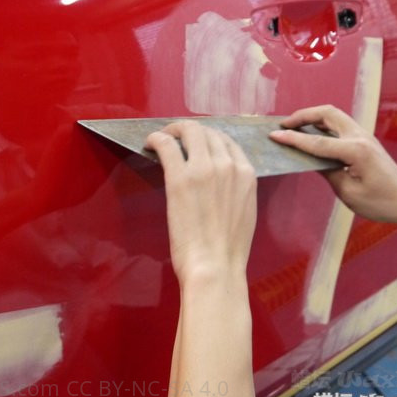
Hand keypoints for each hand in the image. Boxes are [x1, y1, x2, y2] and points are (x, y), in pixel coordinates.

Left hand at [145, 121, 256, 285]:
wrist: (215, 265)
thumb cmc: (227, 248)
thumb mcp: (244, 210)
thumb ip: (235, 188)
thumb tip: (219, 181)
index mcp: (246, 173)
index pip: (227, 141)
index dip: (208, 138)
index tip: (195, 144)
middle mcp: (228, 165)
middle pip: (207, 131)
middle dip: (189, 131)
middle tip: (174, 138)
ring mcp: (204, 168)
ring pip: (188, 131)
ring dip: (172, 130)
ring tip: (161, 138)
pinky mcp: (180, 177)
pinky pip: (166, 144)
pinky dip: (156, 138)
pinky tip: (150, 143)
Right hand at [269, 105, 396, 223]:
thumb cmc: (382, 202)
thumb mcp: (349, 192)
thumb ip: (327, 172)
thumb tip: (312, 159)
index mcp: (355, 150)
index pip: (316, 141)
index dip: (293, 138)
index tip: (274, 135)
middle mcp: (360, 137)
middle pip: (327, 113)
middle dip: (303, 115)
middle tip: (284, 125)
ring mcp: (364, 135)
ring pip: (334, 115)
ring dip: (313, 117)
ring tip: (295, 127)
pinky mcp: (365, 140)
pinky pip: (340, 124)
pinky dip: (323, 124)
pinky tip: (313, 134)